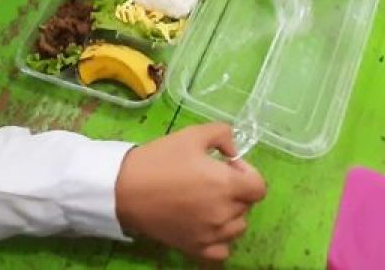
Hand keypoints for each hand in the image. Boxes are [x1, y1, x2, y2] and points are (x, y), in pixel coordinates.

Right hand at [116, 124, 266, 262]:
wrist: (125, 189)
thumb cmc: (160, 160)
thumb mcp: (191, 135)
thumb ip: (222, 135)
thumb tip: (234, 152)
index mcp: (226, 185)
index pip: (259, 187)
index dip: (248, 174)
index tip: (228, 166)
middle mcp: (224, 214)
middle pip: (247, 205)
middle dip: (235, 190)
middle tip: (210, 179)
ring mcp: (210, 235)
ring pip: (237, 227)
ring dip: (229, 214)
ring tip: (207, 201)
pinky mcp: (195, 248)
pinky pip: (222, 251)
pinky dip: (219, 240)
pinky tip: (206, 226)